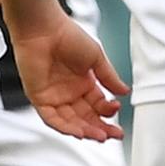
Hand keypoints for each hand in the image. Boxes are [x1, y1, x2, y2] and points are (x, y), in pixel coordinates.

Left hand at [14, 8, 125, 142]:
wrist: (44, 28)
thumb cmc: (68, 36)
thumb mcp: (96, 58)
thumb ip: (110, 77)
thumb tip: (124, 91)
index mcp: (83, 83)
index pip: (98, 105)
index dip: (108, 111)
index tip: (118, 111)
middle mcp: (69, 92)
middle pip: (86, 117)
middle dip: (100, 128)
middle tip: (114, 134)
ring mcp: (54, 97)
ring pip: (71, 122)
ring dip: (86, 131)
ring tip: (100, 136)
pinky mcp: (40, 98)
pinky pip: (52, 118)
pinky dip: (66, 127)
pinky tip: (79, 132)